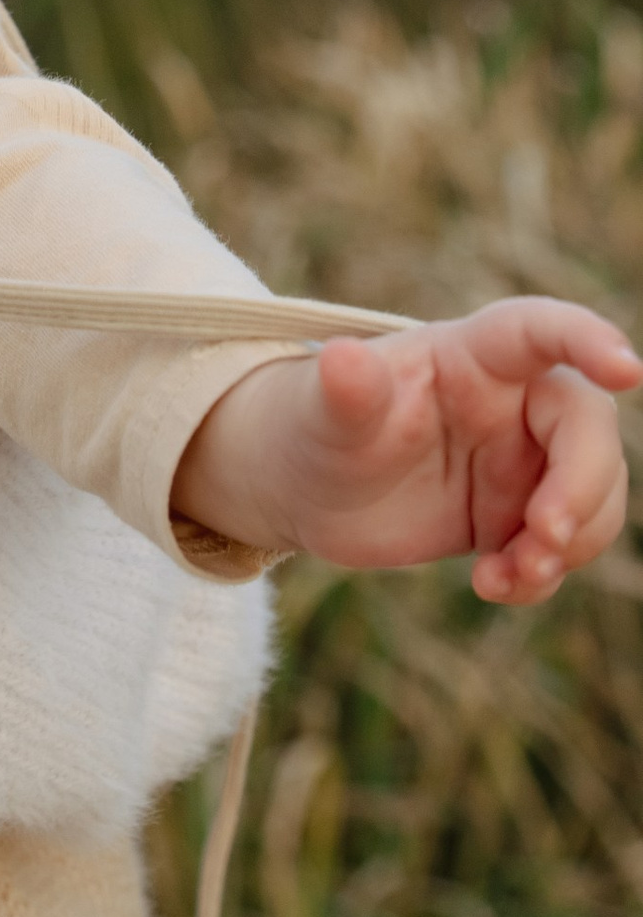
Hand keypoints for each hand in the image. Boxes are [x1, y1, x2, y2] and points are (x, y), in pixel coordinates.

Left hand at [173, 300, 638, 602]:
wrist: (307, 489)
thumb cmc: (315, 426)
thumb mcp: (323, 413)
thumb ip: (345, 392)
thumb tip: (346, 359)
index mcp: (472, 355)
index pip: (540, 331)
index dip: (588, 340)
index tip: (626, 370)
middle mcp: (513, 401)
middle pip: (587, 429)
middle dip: (582, 486)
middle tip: (544, 537)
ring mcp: (524, 459)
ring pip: (593, 493)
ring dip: (571, 542)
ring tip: (505, 576)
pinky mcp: (519, 514)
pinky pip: (563, 544)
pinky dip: (542, 573)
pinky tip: (492, 585)